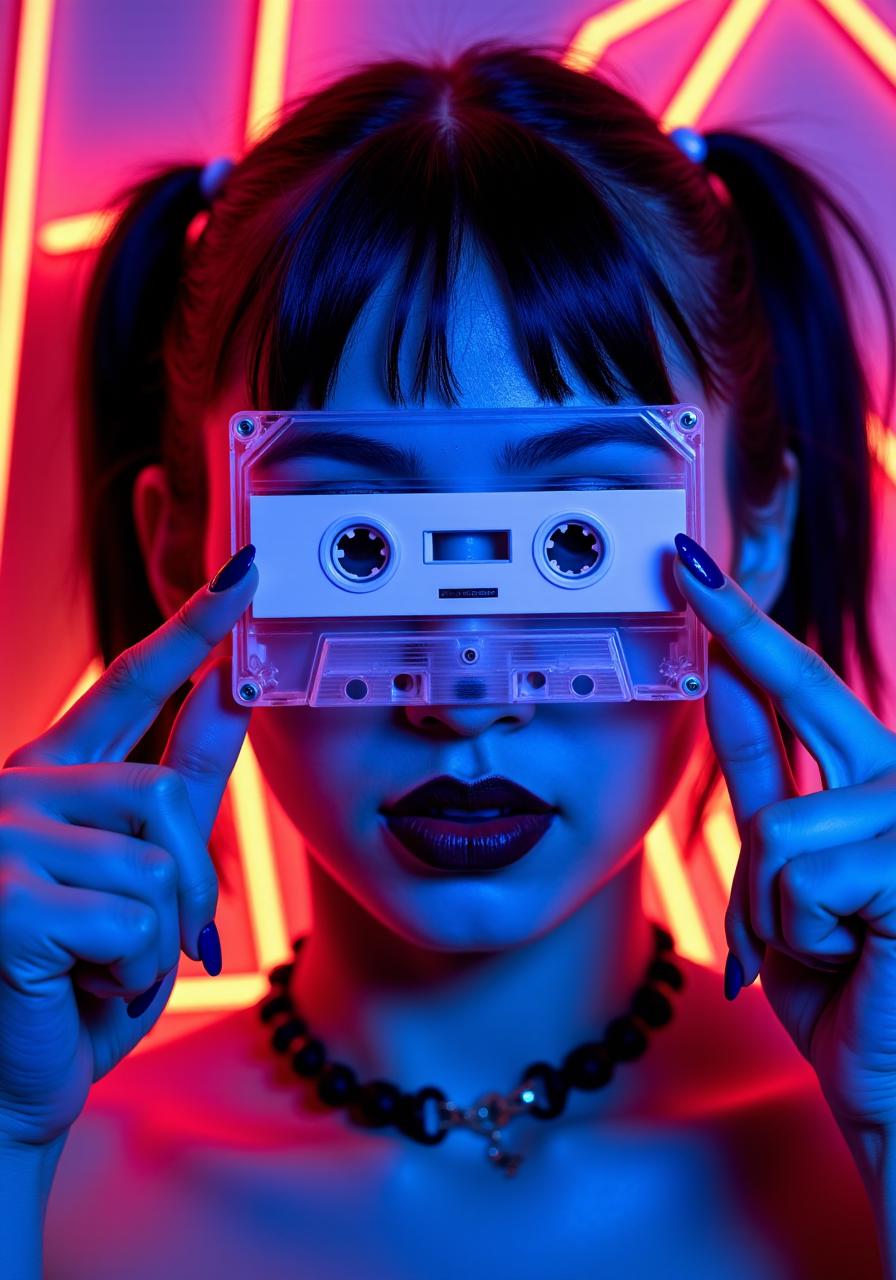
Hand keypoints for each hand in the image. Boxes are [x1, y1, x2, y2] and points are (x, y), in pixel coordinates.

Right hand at [0, 547, 257, 1148]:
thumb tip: (233, 693)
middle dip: (185, 883)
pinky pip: (133, 917)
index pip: (128, 682)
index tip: (240, 576)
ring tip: (102, 970)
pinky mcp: (2, 895)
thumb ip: (182, 782)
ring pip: (155, 861)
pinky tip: (79, 988)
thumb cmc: (72, 983)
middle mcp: (15, 791)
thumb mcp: (140, 876)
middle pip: (163, 794)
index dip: (190, 628)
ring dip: (157, 938)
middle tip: (155, 944)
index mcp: (47, 778)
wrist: (10, 1087)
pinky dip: (133, 971)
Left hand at [672, 533, 895, 1136]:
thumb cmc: (854, 1000)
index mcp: (876, 789)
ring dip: (773, 913)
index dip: (751, 634)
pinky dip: (798, 936)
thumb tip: (726, 686)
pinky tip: (854, 962)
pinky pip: (797, 877)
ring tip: (828, 954)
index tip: (703, 577)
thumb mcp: (784, 882)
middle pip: (806, 693)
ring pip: (777, 829)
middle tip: (682, 556)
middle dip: (740, 629)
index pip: (803, 696)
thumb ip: (766, 784)